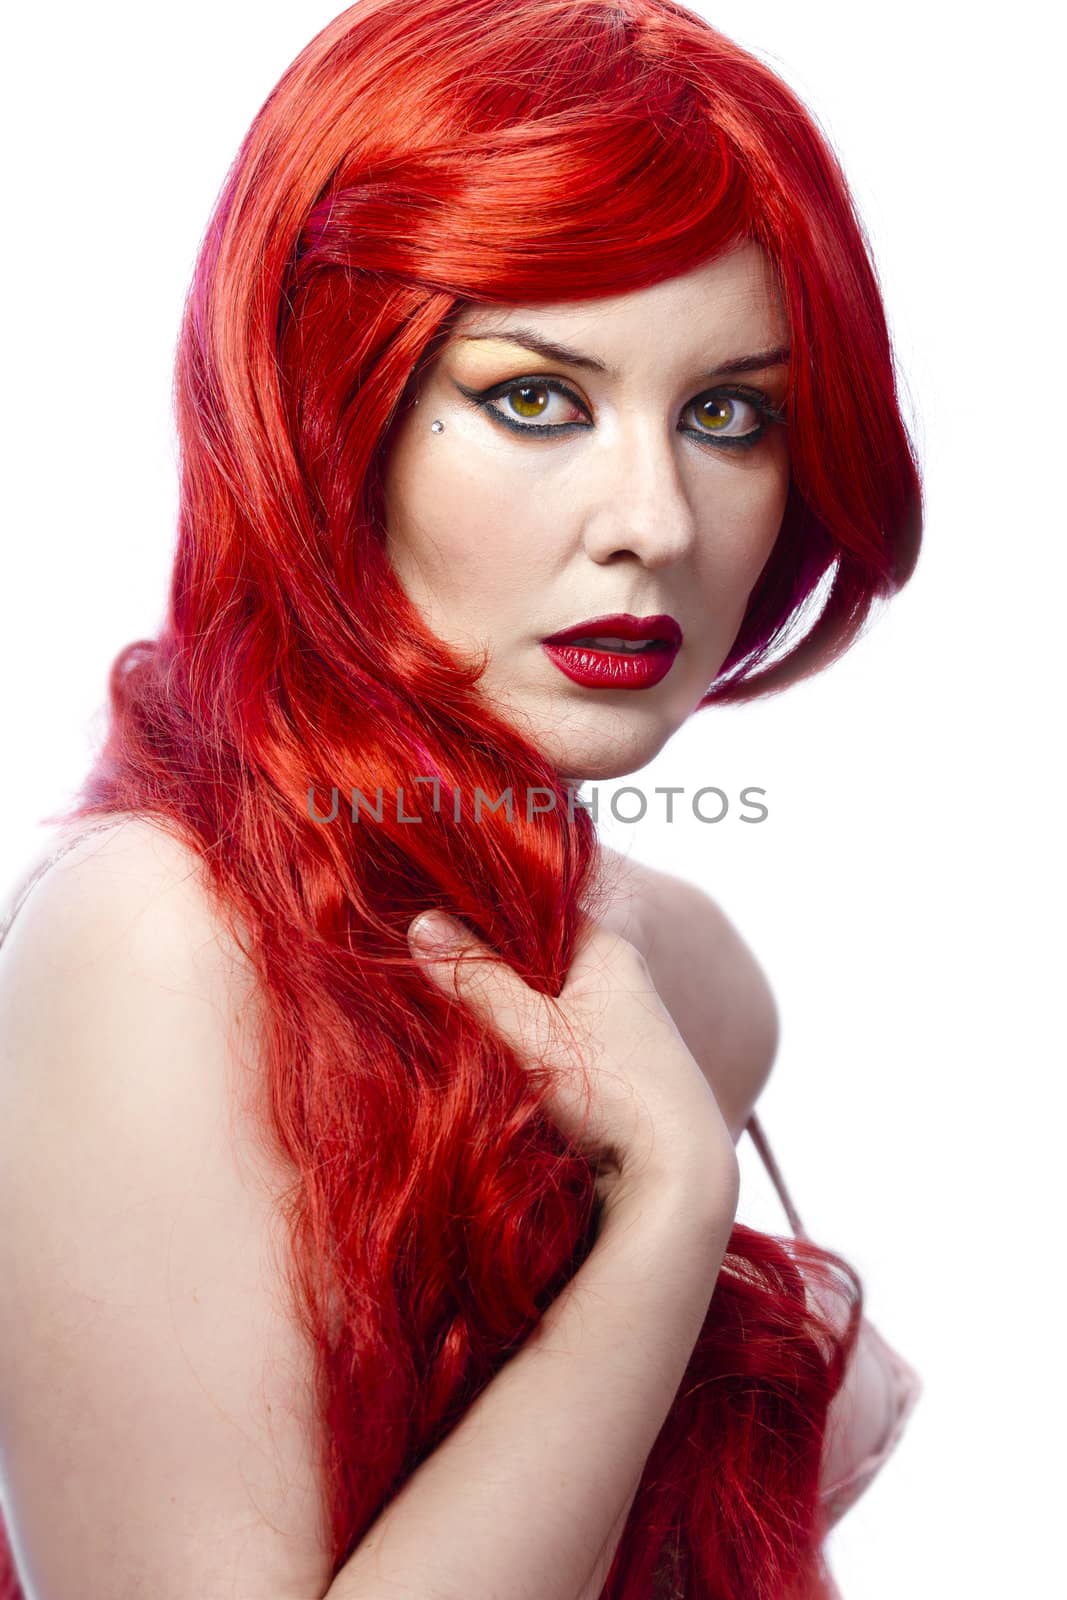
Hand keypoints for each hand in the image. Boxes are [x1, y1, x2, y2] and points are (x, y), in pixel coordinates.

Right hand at [407, 909, 738, 1221]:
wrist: (678, 1174)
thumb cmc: (614, 1090)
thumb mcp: (533, 1032)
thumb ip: (477, 980)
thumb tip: (421, 923)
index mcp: (606, 951)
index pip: (536, 907)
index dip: (482, 910)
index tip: (429, 915)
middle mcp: (616, 980)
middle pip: (535, 956)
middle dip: (486, 965)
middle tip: (423, 966)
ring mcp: (616, 1027)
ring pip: (541, 1003)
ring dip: (501, 1011)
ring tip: (443, 1008)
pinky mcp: (610, 1070)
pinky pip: (552, 1040)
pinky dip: (520, 1045)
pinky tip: (486, 1056)